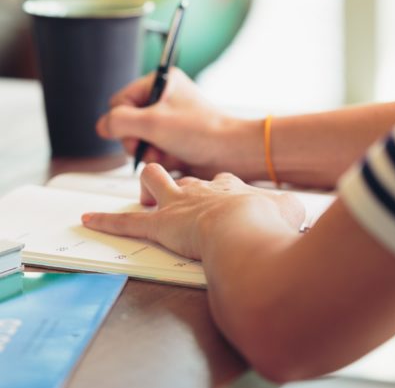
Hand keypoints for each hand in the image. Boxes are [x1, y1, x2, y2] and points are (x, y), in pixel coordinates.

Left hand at [81, 164, 304, 259]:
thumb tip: (294, 210)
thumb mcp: (289, 211)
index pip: (219, 181)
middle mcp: (201, 189)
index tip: (226, 199)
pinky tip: (88, 218)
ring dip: (148, 189)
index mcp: (229, 187)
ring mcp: (178, 205)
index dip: (220, 189)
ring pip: (154, 182)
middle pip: (183, 177)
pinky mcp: (160, 225)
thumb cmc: (267, 223)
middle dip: (179, 184)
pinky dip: (106, 221)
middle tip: (184, 200)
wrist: (246, 228)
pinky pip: (127, 223)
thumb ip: (288, 209)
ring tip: (148, 199)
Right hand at [96, 67, 251, 178]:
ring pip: (138, 140)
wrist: (231, 153)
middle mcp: (164, 98)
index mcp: (161, 82)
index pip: (120, 101)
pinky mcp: (175, 139)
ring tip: (165, 153)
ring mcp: (169, 120)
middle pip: (127, 122)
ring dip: (148, 151)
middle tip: (152, 145)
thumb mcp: (152, 122)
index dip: (124, 120)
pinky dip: (159, 158)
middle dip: (137, 139)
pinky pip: (153, 150)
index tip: (140, 129)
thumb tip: (102, 126)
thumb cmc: (200, 131)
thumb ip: (119, 122)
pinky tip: (173, 159)